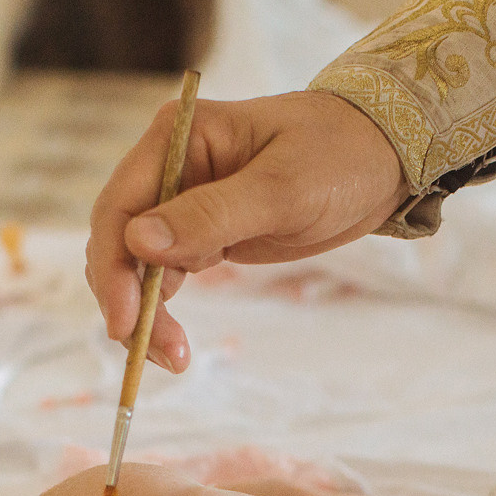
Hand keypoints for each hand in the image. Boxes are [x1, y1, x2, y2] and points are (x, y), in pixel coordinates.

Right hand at [86, 91, 405, 371]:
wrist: (382, 159)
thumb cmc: (338, 156)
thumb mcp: (281, 189)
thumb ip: (211, 215)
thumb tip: (138, 242)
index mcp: (177, 137)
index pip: (119, 205)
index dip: (113, 265)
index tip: (125, 319)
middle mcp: (168, 166)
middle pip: (119, 239)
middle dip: (127, 298)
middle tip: (152, 352)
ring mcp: (181, 201)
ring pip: (137, 266)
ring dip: (144, 313)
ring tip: (172, 358)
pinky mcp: (201, 233)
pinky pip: (165, 276)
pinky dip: (163, 310)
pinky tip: (175, 344)